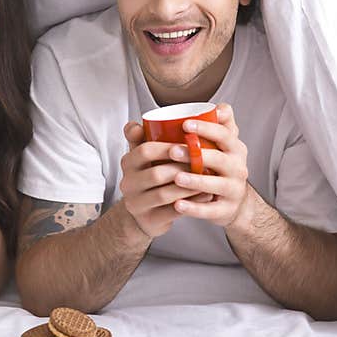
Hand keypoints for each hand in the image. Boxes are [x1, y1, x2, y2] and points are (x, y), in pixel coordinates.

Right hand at [118, 122, 211, 237]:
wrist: (145, 211)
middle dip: (182, 167)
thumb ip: (148, 133)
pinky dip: (191, 204)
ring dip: (189, 186)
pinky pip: (172, 212)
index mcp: (128, 162)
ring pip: (165, 194)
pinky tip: (206, 196)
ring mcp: (136, 203)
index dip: (167, 146)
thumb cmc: (152, 175)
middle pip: (156, 173)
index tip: (190, 142)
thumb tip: (155, 116)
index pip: (144, 150)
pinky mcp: (148, 220)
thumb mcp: (147, 154)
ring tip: (208, 179)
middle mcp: (127, 183)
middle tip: (205, 162)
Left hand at [168, 103, 249, 227]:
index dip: (205, 129)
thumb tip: (218, 107)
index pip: (223, 135)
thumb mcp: (224, 145)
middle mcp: (238, 168)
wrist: (235, 203)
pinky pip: (210, 210)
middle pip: (219, 159)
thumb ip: (221, 124)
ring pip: (215, 185)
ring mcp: (233, 190)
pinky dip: (194, 209)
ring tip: (176, 178)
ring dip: (195, 181)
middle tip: (172, 150)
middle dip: (196, 154)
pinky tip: (177, 205)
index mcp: (235, 149)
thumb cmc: (222, 168)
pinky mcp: (226, 210)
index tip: (184, 124)